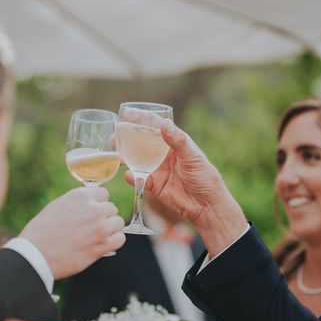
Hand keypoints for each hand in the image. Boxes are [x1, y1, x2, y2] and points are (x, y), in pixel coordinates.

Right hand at [19, 187, 124, 278]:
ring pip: (118, 222)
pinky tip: (103, 244)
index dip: (98, 204)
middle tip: (92, 227)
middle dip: (104, 217)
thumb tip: (89, 204)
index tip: (92, 213)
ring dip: (111, 229)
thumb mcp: (57, 206)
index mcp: (80, 196)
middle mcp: (93, 208)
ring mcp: (100, 227)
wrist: (36, 254)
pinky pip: (120, 239)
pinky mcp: (103, 245)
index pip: (104, 194)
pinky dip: (114, 241)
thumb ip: (77, 203)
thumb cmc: (41, 232)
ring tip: (98, 236)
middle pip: (112, 208)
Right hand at [126, 120, 246, 256]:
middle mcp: (162, 154)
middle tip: (113, 139)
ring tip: (116, 157)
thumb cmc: (205, 177)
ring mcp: (156, 169)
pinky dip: (132, 177)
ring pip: (135, 160)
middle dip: (125, 139)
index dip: (140, 119)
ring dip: (124, 158)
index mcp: (172, 142)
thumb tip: (164, 123)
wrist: (206, 205)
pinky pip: (139, 179)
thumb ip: (177, 140)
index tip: (126, 115)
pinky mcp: (153, 185)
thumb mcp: (192, 156)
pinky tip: (129, 175)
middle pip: (140, 142)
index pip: (154, 126)